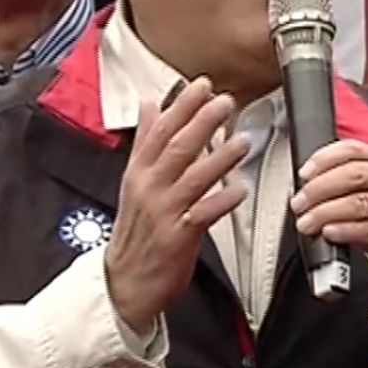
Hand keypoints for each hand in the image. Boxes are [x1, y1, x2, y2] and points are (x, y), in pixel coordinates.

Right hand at [105, 77, 249, 333]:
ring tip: (242, 141)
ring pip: (192, 179)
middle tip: (225, 103)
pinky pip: (202, 215)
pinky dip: (221, 202)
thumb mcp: (135, 179)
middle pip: (176, 149)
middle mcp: (149, 188)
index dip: (181, 107)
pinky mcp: (177, 237)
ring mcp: (163, 212)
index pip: (159, 131)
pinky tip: (239, 190)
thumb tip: (149, 103)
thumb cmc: (138, 229)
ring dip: (219, 159)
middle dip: (201, 123)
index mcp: (139, 172)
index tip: (202, 85)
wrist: (126, 282)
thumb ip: (146, 140)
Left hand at [290, 139, 367, 292]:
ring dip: (325, 212)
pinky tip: (330, 233)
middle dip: (319, 189)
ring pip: (358, 201)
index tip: (303, 174)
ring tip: (307, 223)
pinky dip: (345, 230)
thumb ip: (352, 190)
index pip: (353, 149)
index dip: (324, 159)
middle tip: (299, 204)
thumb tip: (309, 194)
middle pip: (353, 174)